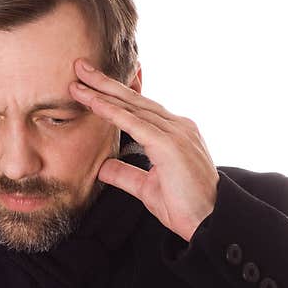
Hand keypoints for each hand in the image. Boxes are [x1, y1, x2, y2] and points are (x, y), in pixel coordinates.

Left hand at [69, 58, 218, 242]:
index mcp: (175, 133)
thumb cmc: (185, 207)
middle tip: (80, 66)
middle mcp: (178, 126)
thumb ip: (126, 174)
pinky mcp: (170, 144)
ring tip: (78, 80)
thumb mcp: (147, 188)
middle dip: (105, 83)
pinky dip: (112, 111)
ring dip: (102, 92)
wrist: (209, 222)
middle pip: (135, 99)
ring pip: (132, 107)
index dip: (115, 94)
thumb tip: (103, 168)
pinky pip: (134, 123)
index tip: (92, 82)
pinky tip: (93, 102)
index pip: (141, 108)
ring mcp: (176, 132)